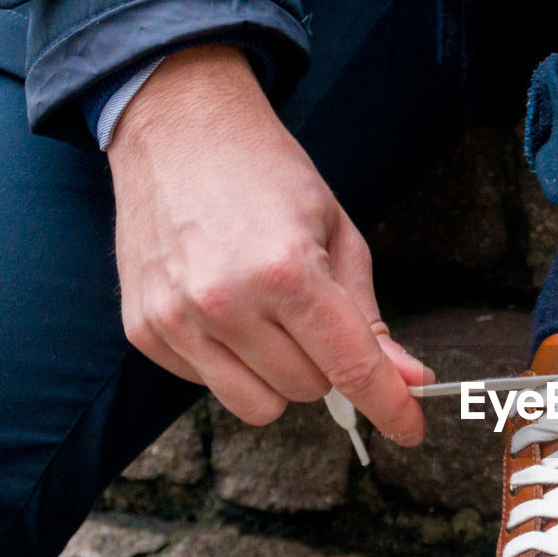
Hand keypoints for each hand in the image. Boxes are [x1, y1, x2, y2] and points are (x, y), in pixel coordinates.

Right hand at [109, 45, 427, 441]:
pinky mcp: (145, 330)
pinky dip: (231, 362)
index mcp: (287, 271)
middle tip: (312, 310)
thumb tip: (408, 379)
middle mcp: (226, 301)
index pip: (351, 368)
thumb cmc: (267, 175)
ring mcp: (178, 319)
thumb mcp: (339, 235)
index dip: (390, 407)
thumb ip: (370, 318)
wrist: (178, 128)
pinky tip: (225, 309)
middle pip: (309, 390)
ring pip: (259, 405)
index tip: (411, 428)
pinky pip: (209, 385)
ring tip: (269, 314)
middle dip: (325, 363)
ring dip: (279, 374)